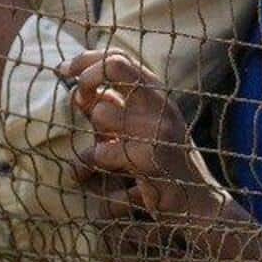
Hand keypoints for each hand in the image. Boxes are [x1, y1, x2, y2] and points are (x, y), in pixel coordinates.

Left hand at [64, 50, 231, 222]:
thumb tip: (77, 94)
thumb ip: (110, 112)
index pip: (120, 58)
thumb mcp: (136, 133)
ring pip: (103, 112)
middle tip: (76, 100)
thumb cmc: (160, 166)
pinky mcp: (152, 158)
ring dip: (88, 144)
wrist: (198, 203)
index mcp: (156, 95)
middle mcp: (161, 104)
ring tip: (89, 169)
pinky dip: (94, 175)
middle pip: (115, 66)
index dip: (87, 60)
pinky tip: (105, 195)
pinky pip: (103, 155)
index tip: (63, 70)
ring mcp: (158, 129)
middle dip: (87, 79)